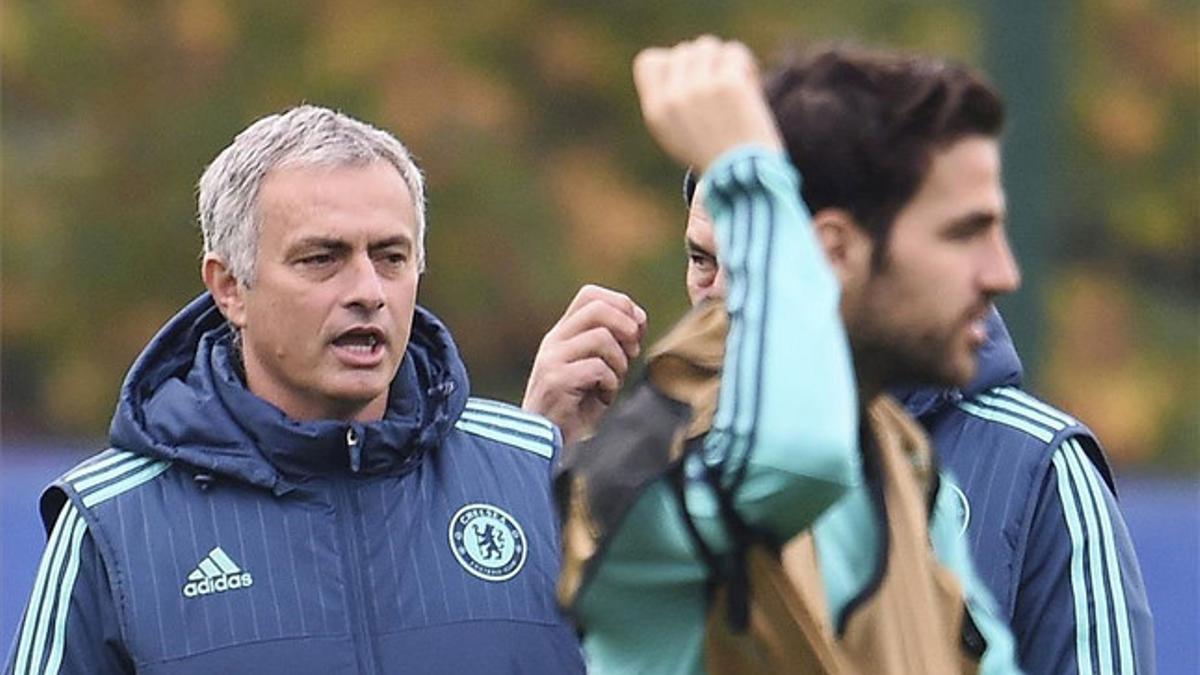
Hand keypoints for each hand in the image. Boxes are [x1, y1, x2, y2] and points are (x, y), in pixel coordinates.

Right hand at [522, 285, 646, 444]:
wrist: (546, 440)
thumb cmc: (575, 406)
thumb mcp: (596, 368)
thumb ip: (612, 343)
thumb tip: (638, 320)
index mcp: (563, 333)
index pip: (590, 295)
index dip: (620, 304)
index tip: (636, 330)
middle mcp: (554, 340)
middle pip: (597, 308)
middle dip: (626, 327)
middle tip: (632, 352)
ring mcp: (552, 358)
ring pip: (601, 337)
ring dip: (619, 361)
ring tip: (613, 382)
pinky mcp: (556, 380)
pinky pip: (597, 368)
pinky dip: (610, 384)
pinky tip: (603, 399)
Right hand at [632, 35, 782, 171]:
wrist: (745, 178)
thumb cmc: (715, 157)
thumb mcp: (676, 135)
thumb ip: (670, 99)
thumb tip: (678, 60)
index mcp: (656, 111)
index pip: (649, 60)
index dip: (671, 64)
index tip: (691, 82)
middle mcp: (673, 98)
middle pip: (685, 51)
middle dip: (705, 65)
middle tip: (721, 91)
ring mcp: (700, 89)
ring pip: (708, 47)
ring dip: (724, 63)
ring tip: (735, 88)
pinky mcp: (728, 84)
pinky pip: (734, 52)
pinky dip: (745, 66)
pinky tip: (750, 86)